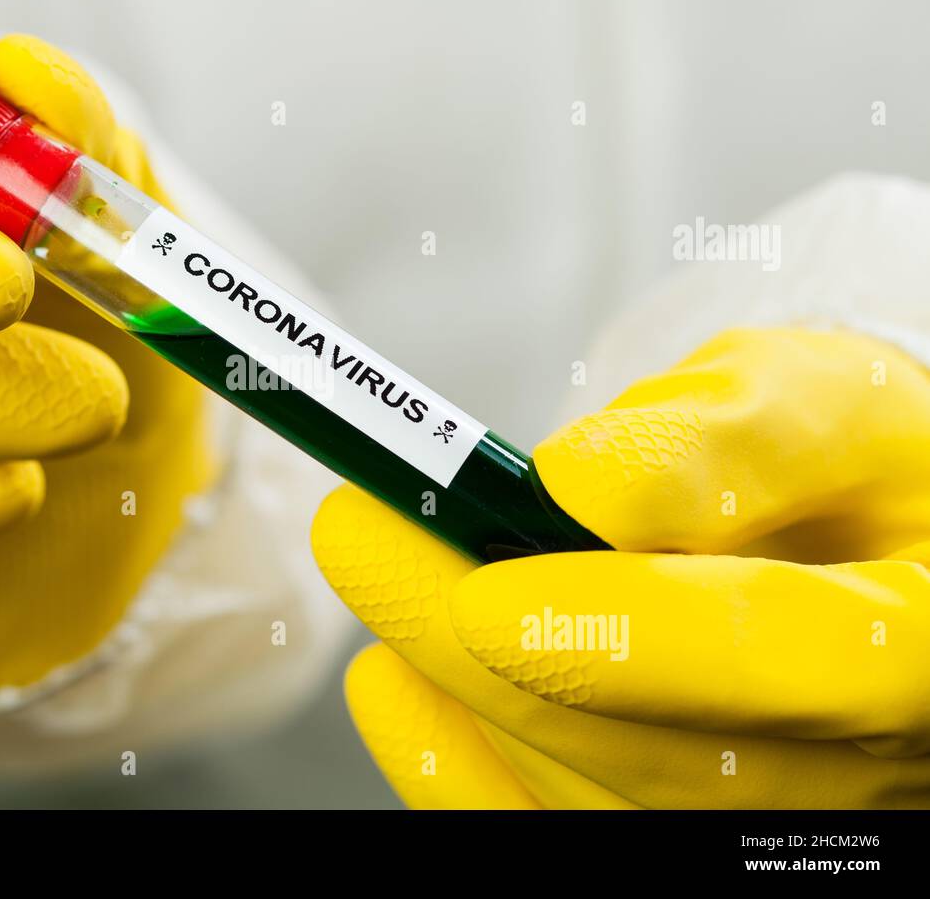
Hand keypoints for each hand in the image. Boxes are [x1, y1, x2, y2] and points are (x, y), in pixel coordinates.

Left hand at [312, 327, 929, 806]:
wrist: (854, 538)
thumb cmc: (850, 465)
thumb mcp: (824, 405)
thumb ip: (730, 437)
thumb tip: (583, 485)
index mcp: (917, 643)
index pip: (788, 658)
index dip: (631, 637)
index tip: (487, 590)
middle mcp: (854, 765)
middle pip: (660, 751)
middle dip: (487, 651)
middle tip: (362, 537)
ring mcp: (761, 821)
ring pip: (596, 801)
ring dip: (460, 693)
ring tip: (371, 570)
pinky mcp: (677, 824)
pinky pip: (556, 831)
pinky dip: (460, 770)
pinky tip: (389, 686)